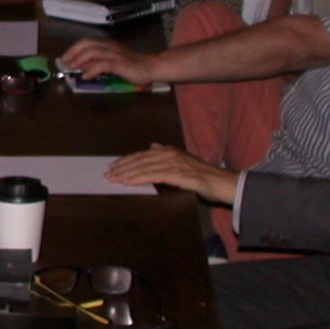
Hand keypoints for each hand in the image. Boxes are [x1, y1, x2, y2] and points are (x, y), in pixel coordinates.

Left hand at [58, 38, 157, 84]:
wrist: (151, 67)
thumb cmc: (131, 66)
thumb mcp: (110, 63)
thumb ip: (97, 63)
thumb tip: (81, 65)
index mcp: (107, 45)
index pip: (87, 41)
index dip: (74, 48)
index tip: (64, 58)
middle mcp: (110, 47)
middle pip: (87, 44)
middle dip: (73, 52)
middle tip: (65, 63)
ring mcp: (116, 54)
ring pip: (93, 52)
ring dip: (80, 60)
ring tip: (72, 69)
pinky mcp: (121, 63)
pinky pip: (103, 64)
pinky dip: (92, 70)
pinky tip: (86, 76)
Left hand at [106, 144, 237, 204]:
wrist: (221, 182)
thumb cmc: (203, 176)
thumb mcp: (183, 161)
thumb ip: (166, 154)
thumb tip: (153, 145)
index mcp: (169, 150)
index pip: (142, 155)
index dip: (126, 160)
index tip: (113, 166)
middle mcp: (169, 154)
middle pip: (139, 160)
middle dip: (122, 167)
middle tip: (108, 174)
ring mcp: (173, 163)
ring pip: (143, 167)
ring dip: (126, 173)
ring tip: (113, 179)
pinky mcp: (177, 173)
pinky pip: (153, 175)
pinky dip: (138, 178)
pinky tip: (128, 182)